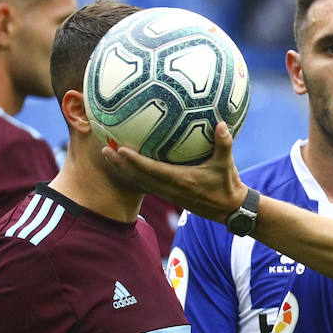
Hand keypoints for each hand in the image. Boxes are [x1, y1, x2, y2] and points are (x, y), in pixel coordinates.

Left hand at [101, 122, 246, 222]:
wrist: (229, 210)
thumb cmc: (228, 185)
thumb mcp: (227, 164)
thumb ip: (224, 143)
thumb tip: (221, 123)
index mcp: (181, 180)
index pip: (152, 170)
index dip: (135, 161)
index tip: (120, 149)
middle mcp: (171, 189)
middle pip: (139, 177)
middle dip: (120, 165)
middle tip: (104, 150)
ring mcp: (168, 194)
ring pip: (139, 183)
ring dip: (122, 171)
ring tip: (108, 156)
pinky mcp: (169, 196)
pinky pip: (147, 186)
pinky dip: (133, 176)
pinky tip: (125, 167)